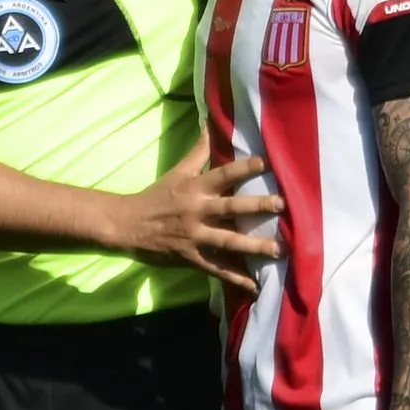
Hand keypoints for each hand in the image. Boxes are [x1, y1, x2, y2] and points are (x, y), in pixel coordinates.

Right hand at [110, 151, 282, 293]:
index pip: (222, 174)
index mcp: (194, 188)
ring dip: (254, 246)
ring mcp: (194, 236)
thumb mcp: (177, 172)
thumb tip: (210, 124)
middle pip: (230, 208)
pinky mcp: (191, 257)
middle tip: (281, 205)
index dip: (243, 168)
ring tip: (278, 250)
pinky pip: (217, 269)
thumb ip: (198, 152)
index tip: (265, 162)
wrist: (128, 225)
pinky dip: (236, 278)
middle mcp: (197, 211)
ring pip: (228, 241)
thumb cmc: (157, 196)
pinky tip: (255, 285)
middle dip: (256, 206)